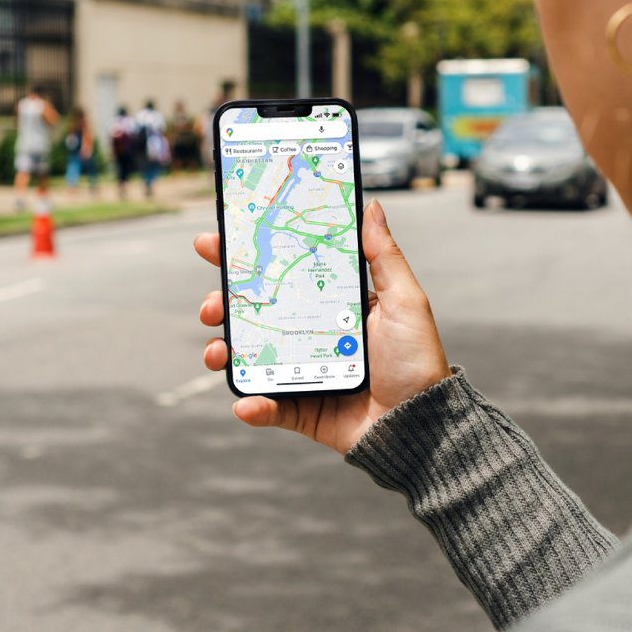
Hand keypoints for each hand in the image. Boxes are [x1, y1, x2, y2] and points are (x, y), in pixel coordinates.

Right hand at [194, 200, 449, 453]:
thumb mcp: (404, 300)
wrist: (420, 425)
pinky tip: (246, 402)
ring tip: (217, 351)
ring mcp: (302, 372)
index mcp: (333, 305)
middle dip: (222, 304)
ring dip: (223, 351)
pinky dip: (251, 404)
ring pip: (250, 356)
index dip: (247, 258)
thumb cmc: (417, 360)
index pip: (282, 273)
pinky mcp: (301, 409)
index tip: (215, 243)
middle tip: (210, 304)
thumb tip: (370, 207)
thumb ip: (384, 255)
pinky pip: (267, 406)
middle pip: (255, 312)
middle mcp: (312, 335)